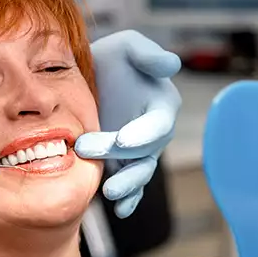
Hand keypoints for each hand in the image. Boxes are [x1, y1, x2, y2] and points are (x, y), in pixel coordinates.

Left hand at [75, 30, 181, 217]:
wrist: (86, 80)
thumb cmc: (109, 60)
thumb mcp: (126, 47)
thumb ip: (147, 54)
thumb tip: (171, 65)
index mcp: (160, 105)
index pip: (158, 123)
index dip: (144, 133)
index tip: (123, 139)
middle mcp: (152, 132)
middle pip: (144, 152)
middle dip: (120, 156)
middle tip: (87, 151)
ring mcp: (137, 152)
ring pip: (139, 173)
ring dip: (128, 185)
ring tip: (110, 193)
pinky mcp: (122, 164)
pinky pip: (130, 185)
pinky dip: (128, 199)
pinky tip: (119, 210)